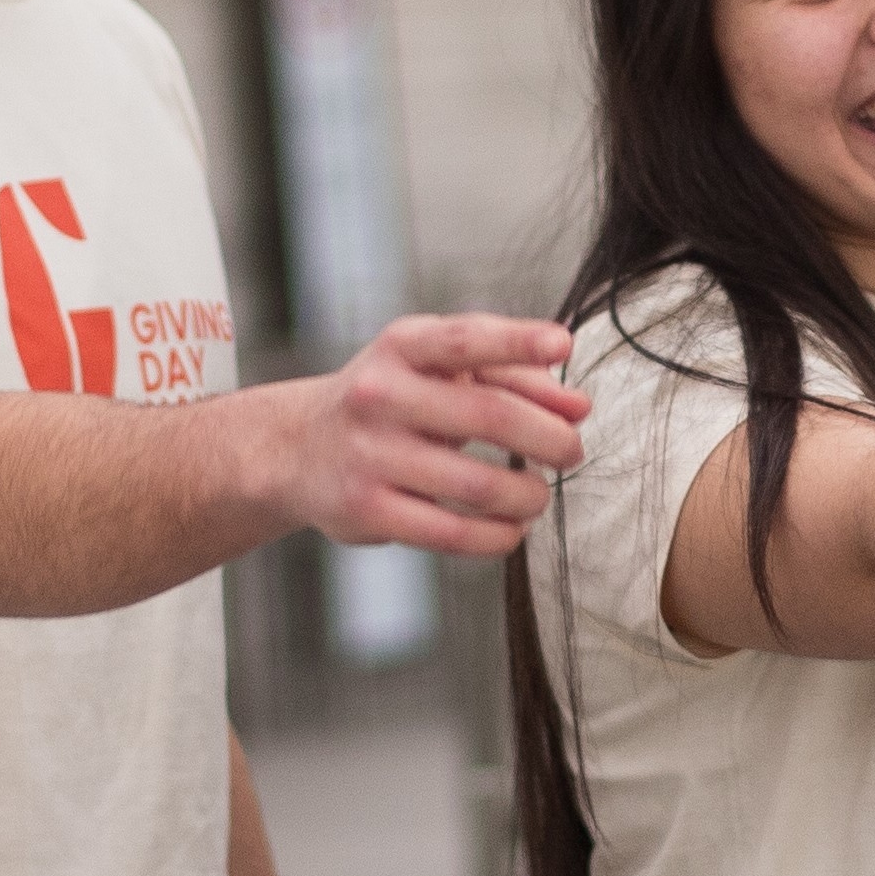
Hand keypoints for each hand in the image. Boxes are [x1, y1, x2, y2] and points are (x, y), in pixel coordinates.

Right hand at [271, 312, 589, 555]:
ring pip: (479, 484)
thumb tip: (578, 407)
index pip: (465, 339)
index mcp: (400, 348)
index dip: (518, 341)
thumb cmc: (386, 401)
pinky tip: (510, 528)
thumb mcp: (433, 369)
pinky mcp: (368, 509)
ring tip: (537, 495)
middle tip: (571, 451)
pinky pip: (454, 533)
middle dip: (550, 438)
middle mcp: (380, 395)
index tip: (563, 345)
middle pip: (489, 416)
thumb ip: (508, 375)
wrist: (296, 448)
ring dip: (529, 496)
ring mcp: (370, 455)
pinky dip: (499, 536)